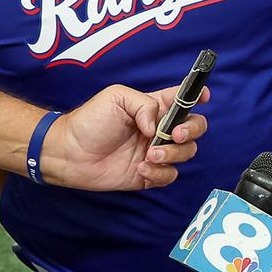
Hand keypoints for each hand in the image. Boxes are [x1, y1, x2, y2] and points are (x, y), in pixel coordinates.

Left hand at [42, 84, 209, 191]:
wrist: (68, 153)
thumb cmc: (89, 121)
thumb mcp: (116, 97)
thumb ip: (145, 105)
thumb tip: (158, 128)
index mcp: (154, 107)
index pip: (184, 99)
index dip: (198, 96)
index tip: (203, 97)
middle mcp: (160, 130)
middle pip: (195, 127)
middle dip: (192, 129)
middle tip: (175, 134)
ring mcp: (156, 152)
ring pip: (186, 152)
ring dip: (173, 153)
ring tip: (149, 154)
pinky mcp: (149, 174)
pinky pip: (170, 175)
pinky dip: (160, 172)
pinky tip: (141, 167)